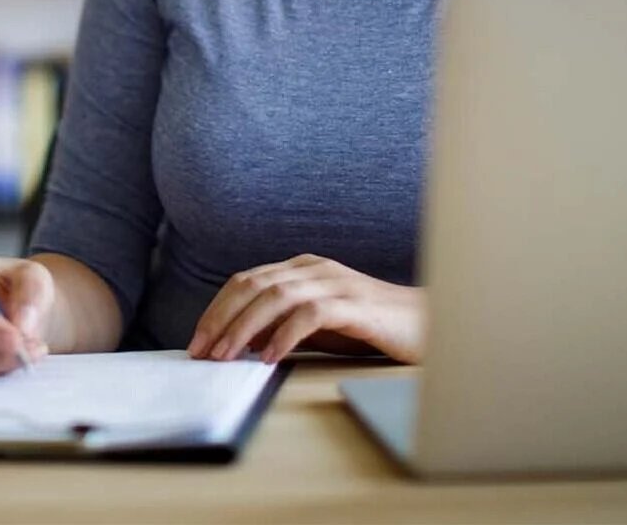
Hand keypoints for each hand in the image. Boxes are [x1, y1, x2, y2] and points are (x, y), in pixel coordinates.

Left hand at [187, 254, 423, 364]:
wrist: (428, 324)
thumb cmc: (370, 326)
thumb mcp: (319, 325)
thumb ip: (284, 325)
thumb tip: (241, 344)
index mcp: (301, 268)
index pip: (246, 281)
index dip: (217, 309)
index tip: (198, 341)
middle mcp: (313, 269)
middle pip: (253, 286)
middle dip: (220, 319)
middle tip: (201, 352)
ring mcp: (334, 283)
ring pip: (274, 297)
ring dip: (244, 328)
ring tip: (225, 356)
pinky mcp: (354, 305)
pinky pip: (310, 315)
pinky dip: (284, 336)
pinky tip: (270, 358)